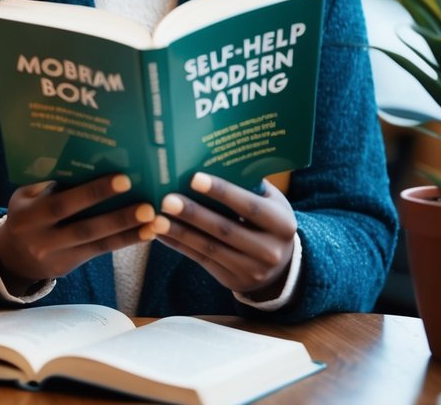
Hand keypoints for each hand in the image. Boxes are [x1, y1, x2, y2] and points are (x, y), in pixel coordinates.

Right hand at [0, 174, 156, 293]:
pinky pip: (100, 252)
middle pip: (84, 228)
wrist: (11, 255)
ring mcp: (57, 255)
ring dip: (128, 232)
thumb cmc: (26, 213)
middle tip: (148, 205)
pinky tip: (147, 233)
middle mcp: (42, 238)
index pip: (62, 203)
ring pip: (97, 243)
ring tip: (155, 221)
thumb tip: (89, 159)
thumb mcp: (27, 195)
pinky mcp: (69, 265)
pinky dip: (124, 241)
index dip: (92, 193)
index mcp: (29, 215)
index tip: (122, 179)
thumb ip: (50, 183)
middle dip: (118, 216)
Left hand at [151, 173, 296, 298]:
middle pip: (226, 229)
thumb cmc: (268, 223)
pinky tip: (161, 233)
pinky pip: (201, 260)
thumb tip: (215, 160)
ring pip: (209, 247)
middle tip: (167, 199)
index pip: (250, 206)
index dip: (222, 192)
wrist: (281, 268)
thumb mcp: (271, 204)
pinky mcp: (232, 279)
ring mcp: (251, 269)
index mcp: (282, 223)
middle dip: (194, 214)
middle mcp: (269, 249)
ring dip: (180, 232)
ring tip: (158, 218)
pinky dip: (179, 245)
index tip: (195, 179)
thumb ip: (250, 186)